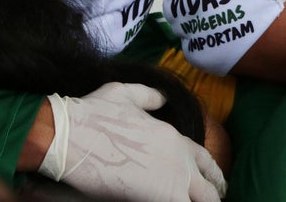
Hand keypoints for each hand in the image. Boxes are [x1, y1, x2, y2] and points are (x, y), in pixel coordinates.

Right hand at [39, 82, 226, 201]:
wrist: (71, 134)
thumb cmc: (92, 113)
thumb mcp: (124, 93)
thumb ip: (149, 96)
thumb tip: (162, 98)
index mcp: (172, 136)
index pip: (205, 160)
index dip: (212, 174)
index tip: (214, 184)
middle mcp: (179, 159)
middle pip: (209, 189)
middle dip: (211, 198)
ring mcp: (172, 181)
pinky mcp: (161, 198)